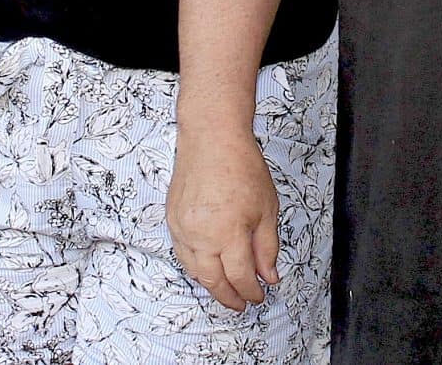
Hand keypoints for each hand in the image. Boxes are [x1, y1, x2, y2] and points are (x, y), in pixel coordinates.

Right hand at [168, 129, 280, 310]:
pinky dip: (195, 266)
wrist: (211, 138)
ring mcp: (183, 228)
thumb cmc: (241, 165)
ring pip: (194, 270)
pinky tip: (207, 267)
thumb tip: (268, 275)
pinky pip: (182, 253)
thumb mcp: (267, 209)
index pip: (240, 277)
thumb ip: (267, 247)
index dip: (251, 291)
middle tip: (241, 303)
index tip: (259, 296)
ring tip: (225, 290)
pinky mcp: (172, 219)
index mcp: (229, 233)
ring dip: (210, 284)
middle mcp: (202, 235)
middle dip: (228, 296)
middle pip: (213, 280)